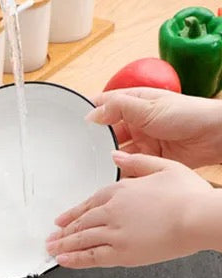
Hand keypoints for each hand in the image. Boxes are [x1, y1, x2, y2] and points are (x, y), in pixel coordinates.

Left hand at [47, 151, 214, 268]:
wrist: (199, 217)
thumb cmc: (189, 195)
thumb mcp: (164, 167)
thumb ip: (137, 163)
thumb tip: (115, 157)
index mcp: (121, 190)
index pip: (89, 203)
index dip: (72, 213)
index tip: (62, 220)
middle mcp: (112, 211)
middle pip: (81, 222)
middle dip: (64, 232)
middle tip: (52, 238)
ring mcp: (114, 233)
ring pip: (81, 239)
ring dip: (63, 246)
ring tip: (51, 250)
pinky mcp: (120, 252)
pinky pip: (90, 256)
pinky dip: (73, 259)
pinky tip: (62, 261)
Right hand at [89, 88, 221, 168]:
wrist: (214, 137)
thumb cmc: (189, 114)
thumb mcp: (149, 107)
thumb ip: (118, 108)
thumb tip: (91, 114)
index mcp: (136, 103)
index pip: (106, 104)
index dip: (89, 110)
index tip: (70, 120)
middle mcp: (137, 123)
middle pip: (108, 132)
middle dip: (95, 140)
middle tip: (78, 150)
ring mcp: (142, 142)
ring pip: (116, 151)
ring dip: (106, 157)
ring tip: (90, 165)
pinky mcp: (148, 160)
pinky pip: (127, 166)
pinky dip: (118, 171)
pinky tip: (108, 174)